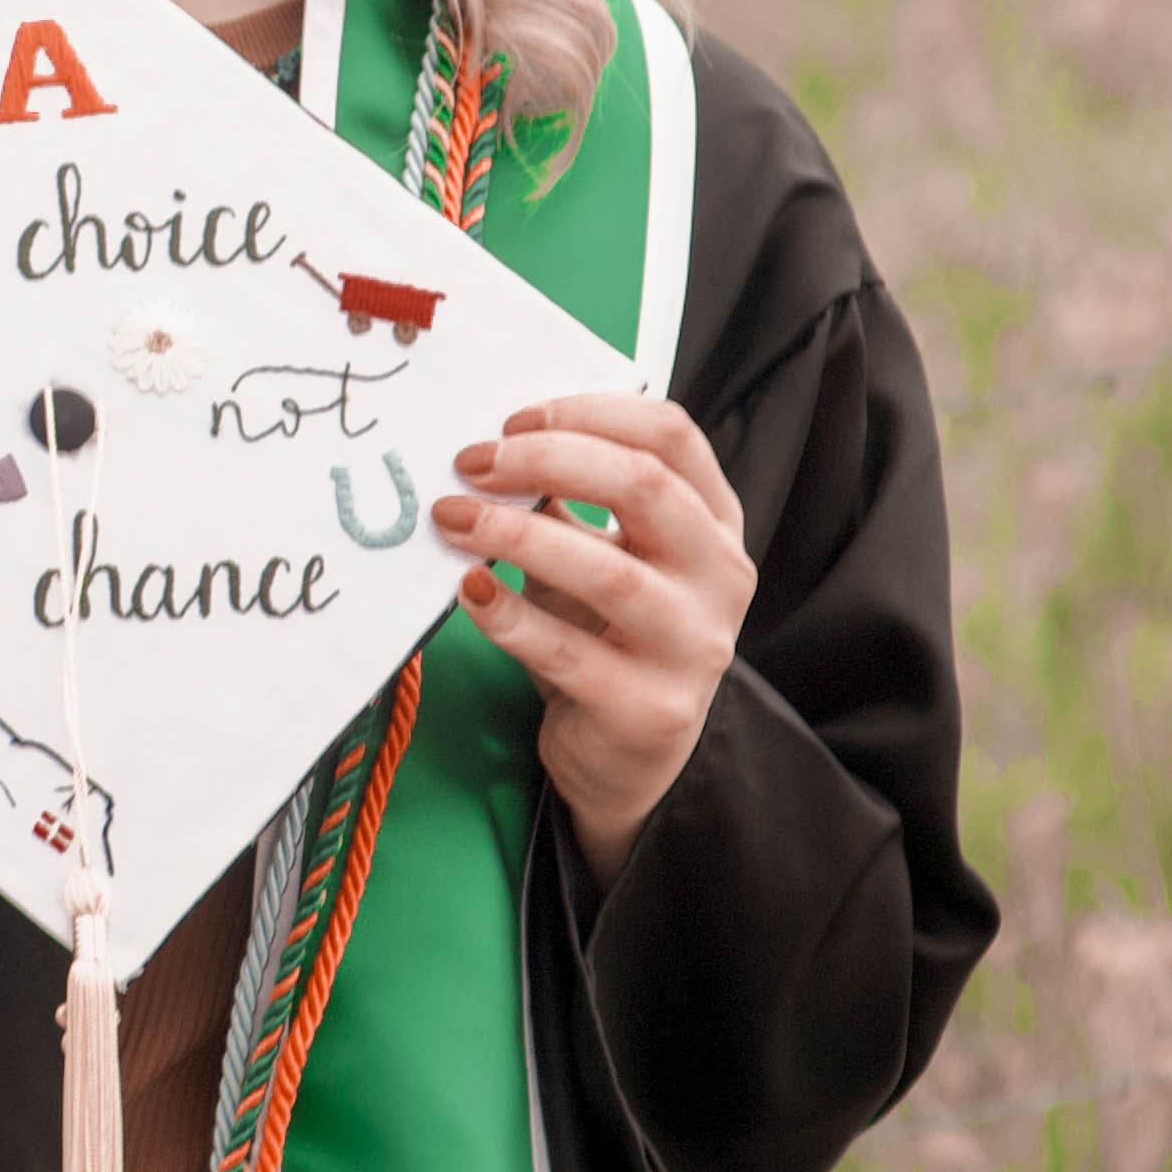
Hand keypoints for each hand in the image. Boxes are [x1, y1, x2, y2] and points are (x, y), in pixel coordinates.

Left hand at [432, 391, 753, 888]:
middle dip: (547, 460)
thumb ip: (569, 499)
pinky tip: (466, 590)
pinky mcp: (649, 710)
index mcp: (715, 522)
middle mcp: (720, 578)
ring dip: (516, 536)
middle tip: (471, 464)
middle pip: (645, 486)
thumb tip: (492, 441)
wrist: (629, 758)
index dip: (588, 414)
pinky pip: (567, 652)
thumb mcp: (604, 555)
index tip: (512, 421)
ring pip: (608, 573)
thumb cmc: (610, 636)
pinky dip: (509, 616)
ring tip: (451, 519)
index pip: (671, 436)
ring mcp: (694, 647)